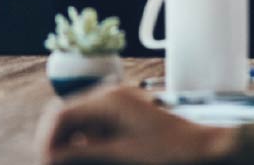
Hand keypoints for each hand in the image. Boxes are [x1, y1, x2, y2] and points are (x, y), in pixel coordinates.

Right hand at [36, 86, 235, 163]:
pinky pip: (96, 126)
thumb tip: (50, 157)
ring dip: (70, 144)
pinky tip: (90, 157)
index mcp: (108, 100)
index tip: (44, 164)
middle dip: (55, 141)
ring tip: (68, 163)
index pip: (61, 115)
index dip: (47, 141)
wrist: (210, 149)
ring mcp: (120, 103)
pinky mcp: (128, 115)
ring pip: (80, 121)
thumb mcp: (122, 156)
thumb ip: (83, 156)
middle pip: (67, 115)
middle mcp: (111, 95)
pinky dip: (87, 143)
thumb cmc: (170, 154)